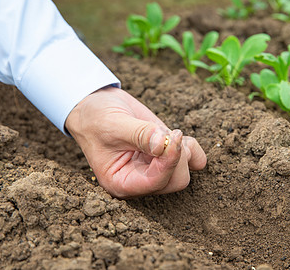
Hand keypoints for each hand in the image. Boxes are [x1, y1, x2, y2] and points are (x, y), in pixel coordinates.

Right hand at [65, 86, 205, 197]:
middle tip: (162, 132)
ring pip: (185, 171)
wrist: (96, 107)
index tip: (173, 136)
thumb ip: (140, 135)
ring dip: (181, 149)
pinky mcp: (165, 157)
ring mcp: (155, 170)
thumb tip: (164, 144)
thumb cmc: (96, 118)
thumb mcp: (113, 124)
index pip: (156, 182)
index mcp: (121, 183)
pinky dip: (191, 147)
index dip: (169, 161)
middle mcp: (140, 181)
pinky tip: (174, 134)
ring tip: (161, 130)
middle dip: (176, 156)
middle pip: (176, 181)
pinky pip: (192, 161)